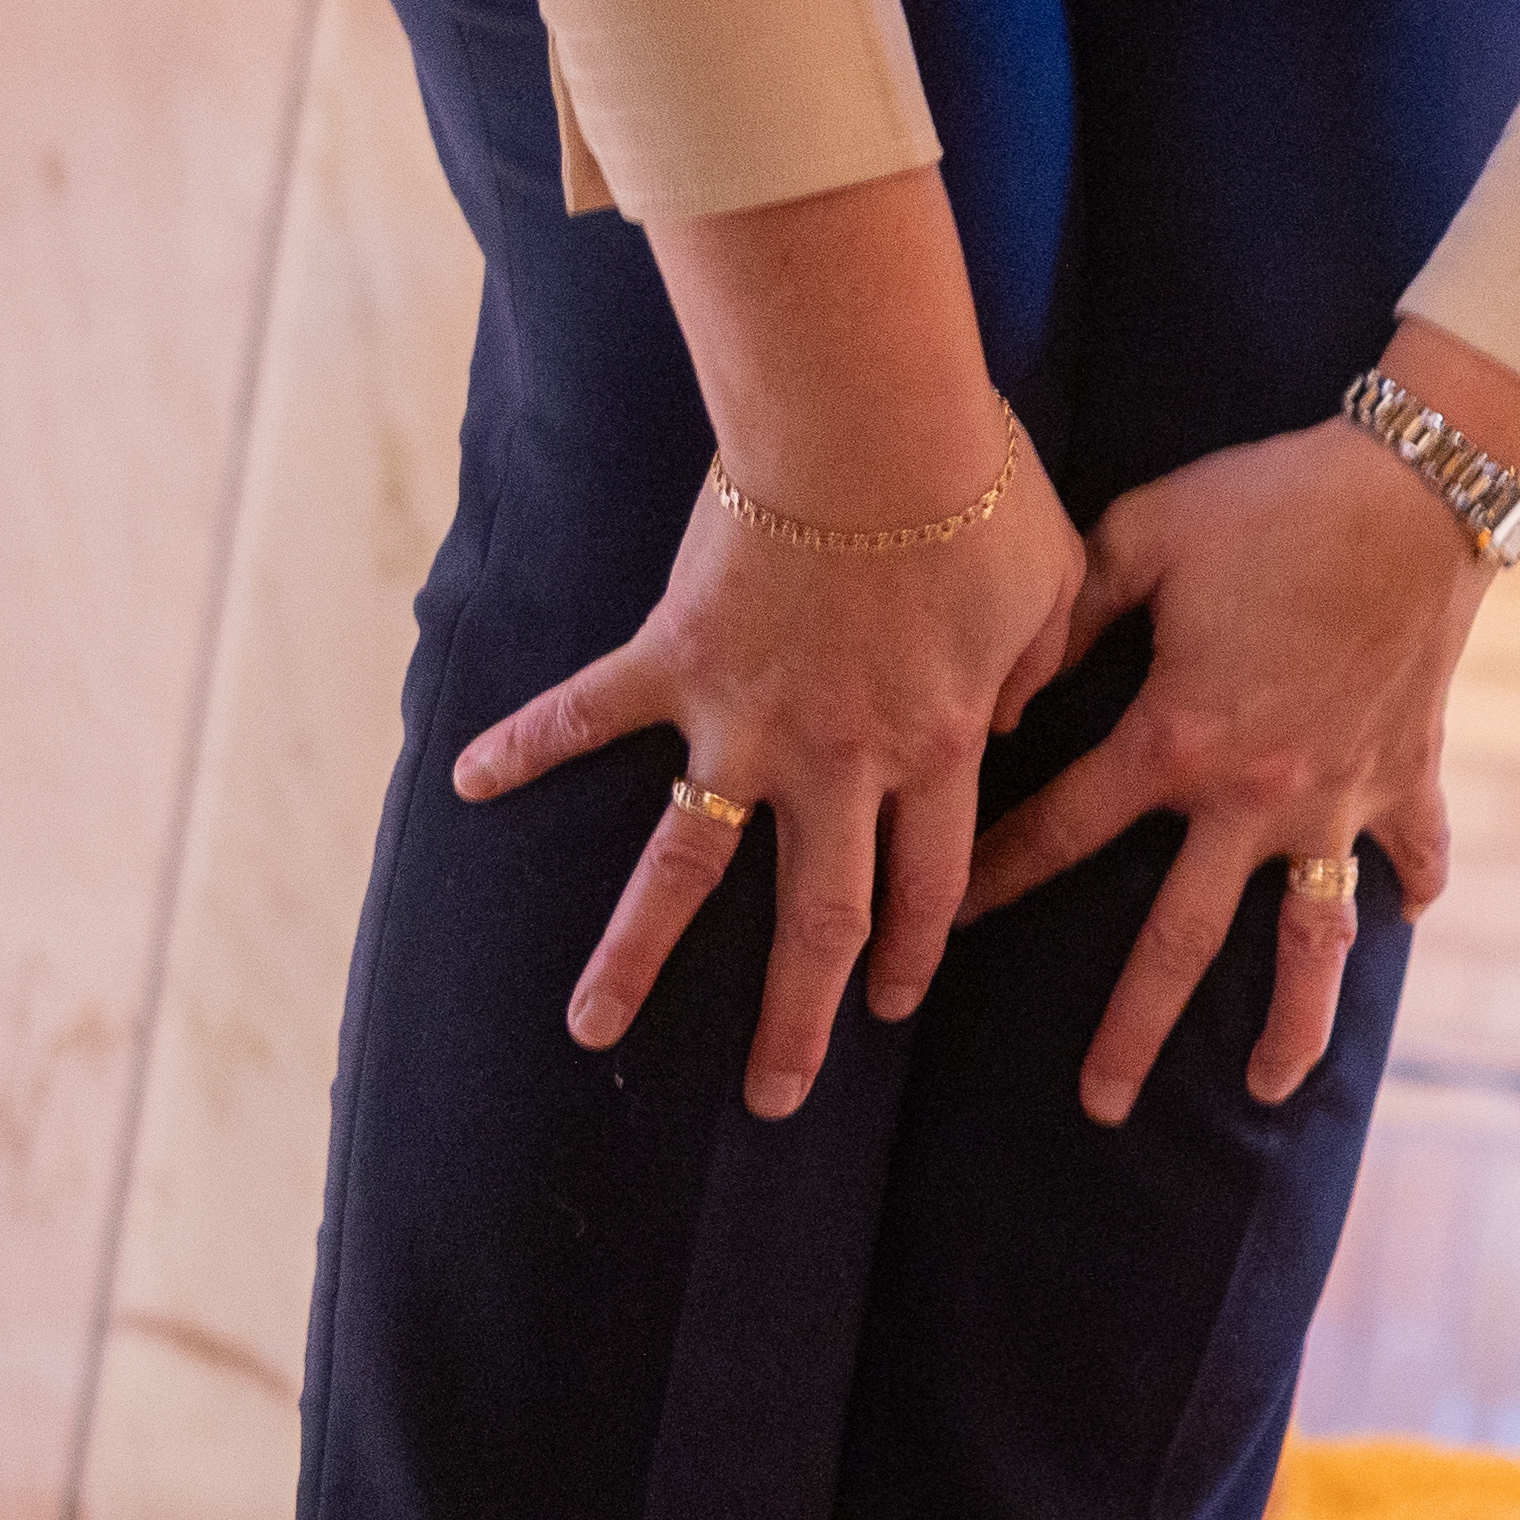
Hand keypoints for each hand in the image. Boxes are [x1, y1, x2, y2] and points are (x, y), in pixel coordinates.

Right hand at [446, 437, 1073, 1118]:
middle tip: (776, 1097)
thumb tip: (1013, 716)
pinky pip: (588, 712)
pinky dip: (525, 743)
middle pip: (820, 920)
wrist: (873, 421)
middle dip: (798, 1019)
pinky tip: (469, 781)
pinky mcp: (673, 659)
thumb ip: (1035, 666)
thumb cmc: (975, 489)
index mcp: (936, 747)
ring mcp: (745, 721)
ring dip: (638, 955)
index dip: (914, 953)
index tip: (890, 1007)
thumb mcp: (1050, 583)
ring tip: (593, 1030)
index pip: (929, 885)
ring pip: (689, 867)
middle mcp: (838, 761)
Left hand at [963, 324, 1519, 1119]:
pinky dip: (1409, 889)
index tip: (941, 928)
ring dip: (1292, 1023)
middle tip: (1099, 1103)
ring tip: (1266, 1088)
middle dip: (1133, 1029)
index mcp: (1177, 740)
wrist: (1417, 486)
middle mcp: (1255, 796)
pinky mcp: (1408, 774)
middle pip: (1180, 939)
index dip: (991, 878)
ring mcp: (1338, 798)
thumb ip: (1061, 617)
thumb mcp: (1140, 537)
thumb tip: (997, 690)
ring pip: (1312, 941)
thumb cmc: (1267, 500)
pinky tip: (1400, 920)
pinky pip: (1414, 852)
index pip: (1058, 830)